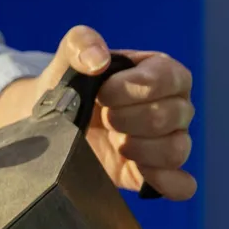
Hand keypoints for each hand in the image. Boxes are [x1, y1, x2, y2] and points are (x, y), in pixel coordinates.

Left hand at [0, 25, 195, 200]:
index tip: (102, 93)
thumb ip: (81, 44)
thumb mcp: (67, 58)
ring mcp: (162, 143)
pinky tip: (147, 178)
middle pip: (173, 115)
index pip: (168, 78)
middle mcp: (169, 107)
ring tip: (116, 145)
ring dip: (143, 150)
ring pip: (177, 149)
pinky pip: (179, 184)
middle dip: (132, 119)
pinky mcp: (148, 175)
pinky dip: (169, 184)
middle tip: (104, 120)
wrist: (49, 125)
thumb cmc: (67, 86)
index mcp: (158, 74)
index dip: (135, 88)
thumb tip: (97, 59)